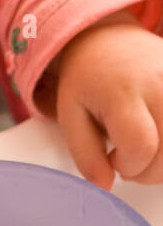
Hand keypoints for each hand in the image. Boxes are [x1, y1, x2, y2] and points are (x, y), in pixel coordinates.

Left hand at [51, 12, 162, 188]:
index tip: (113, 159)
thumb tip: (103, 186)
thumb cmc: (88, 79)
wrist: (110, 39)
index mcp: (122, 90)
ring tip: (144, 147)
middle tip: (128, 158)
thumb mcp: (70, 114)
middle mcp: (160, 84)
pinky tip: (159, 139)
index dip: (127, 166)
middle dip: (147, 171)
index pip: (140, 146)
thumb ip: (85, 154)